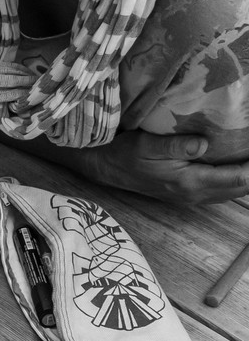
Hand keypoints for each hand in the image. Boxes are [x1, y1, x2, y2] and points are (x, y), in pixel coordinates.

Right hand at [85, 130, 248, 203]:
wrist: (106, 168)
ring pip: (232, 193)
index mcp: (189, 182)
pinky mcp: (187, 195)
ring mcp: (191, 197)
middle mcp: (194, 194)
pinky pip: (221, 192)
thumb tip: (204, 143)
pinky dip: (235, 182)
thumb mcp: (146, 144)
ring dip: (246, 179)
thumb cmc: (125, 153)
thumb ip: (175, 146)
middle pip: (241, 190)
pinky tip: (236, 168)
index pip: (238, 178)